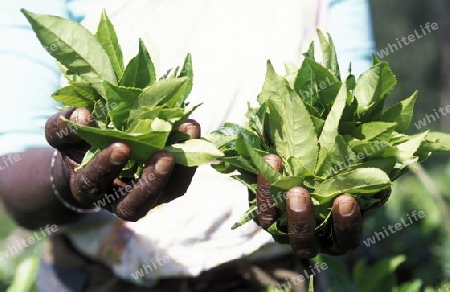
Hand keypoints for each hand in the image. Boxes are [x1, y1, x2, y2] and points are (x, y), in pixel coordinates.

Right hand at [45, 107, 198, 220]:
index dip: (106, 166)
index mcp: (87, 187)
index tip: (121, 146)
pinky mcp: (167, 187)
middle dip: (150, 182)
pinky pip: (182, 179)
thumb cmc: (78, 146)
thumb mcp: (63, 135)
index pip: (93, 183)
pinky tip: (191, 128)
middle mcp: (117, 201)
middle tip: (165, 156)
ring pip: (167, 194)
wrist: (95, 158)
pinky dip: (191, 157)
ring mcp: (146, 196)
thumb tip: (84, 115)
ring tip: (188, 132)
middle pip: (133, 206)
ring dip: (181, 168)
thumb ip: (64, 127)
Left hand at [255, 154, 390, 257]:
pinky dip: (263, 183)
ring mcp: (283, 229)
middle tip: (299, 192)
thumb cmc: (337, 183)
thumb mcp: (352, 185)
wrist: (302, 173)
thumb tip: (383, 181)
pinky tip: (271, 159)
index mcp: (336, 236)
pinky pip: (261, 205)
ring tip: (278, 170)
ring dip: (275, 201)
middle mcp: (309, 238)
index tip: (346, 199)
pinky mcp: (265, 215)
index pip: (345, 239)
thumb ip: (363, 185)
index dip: (346, 224)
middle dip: (302, 220)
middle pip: (304, 243)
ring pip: (274, 226)